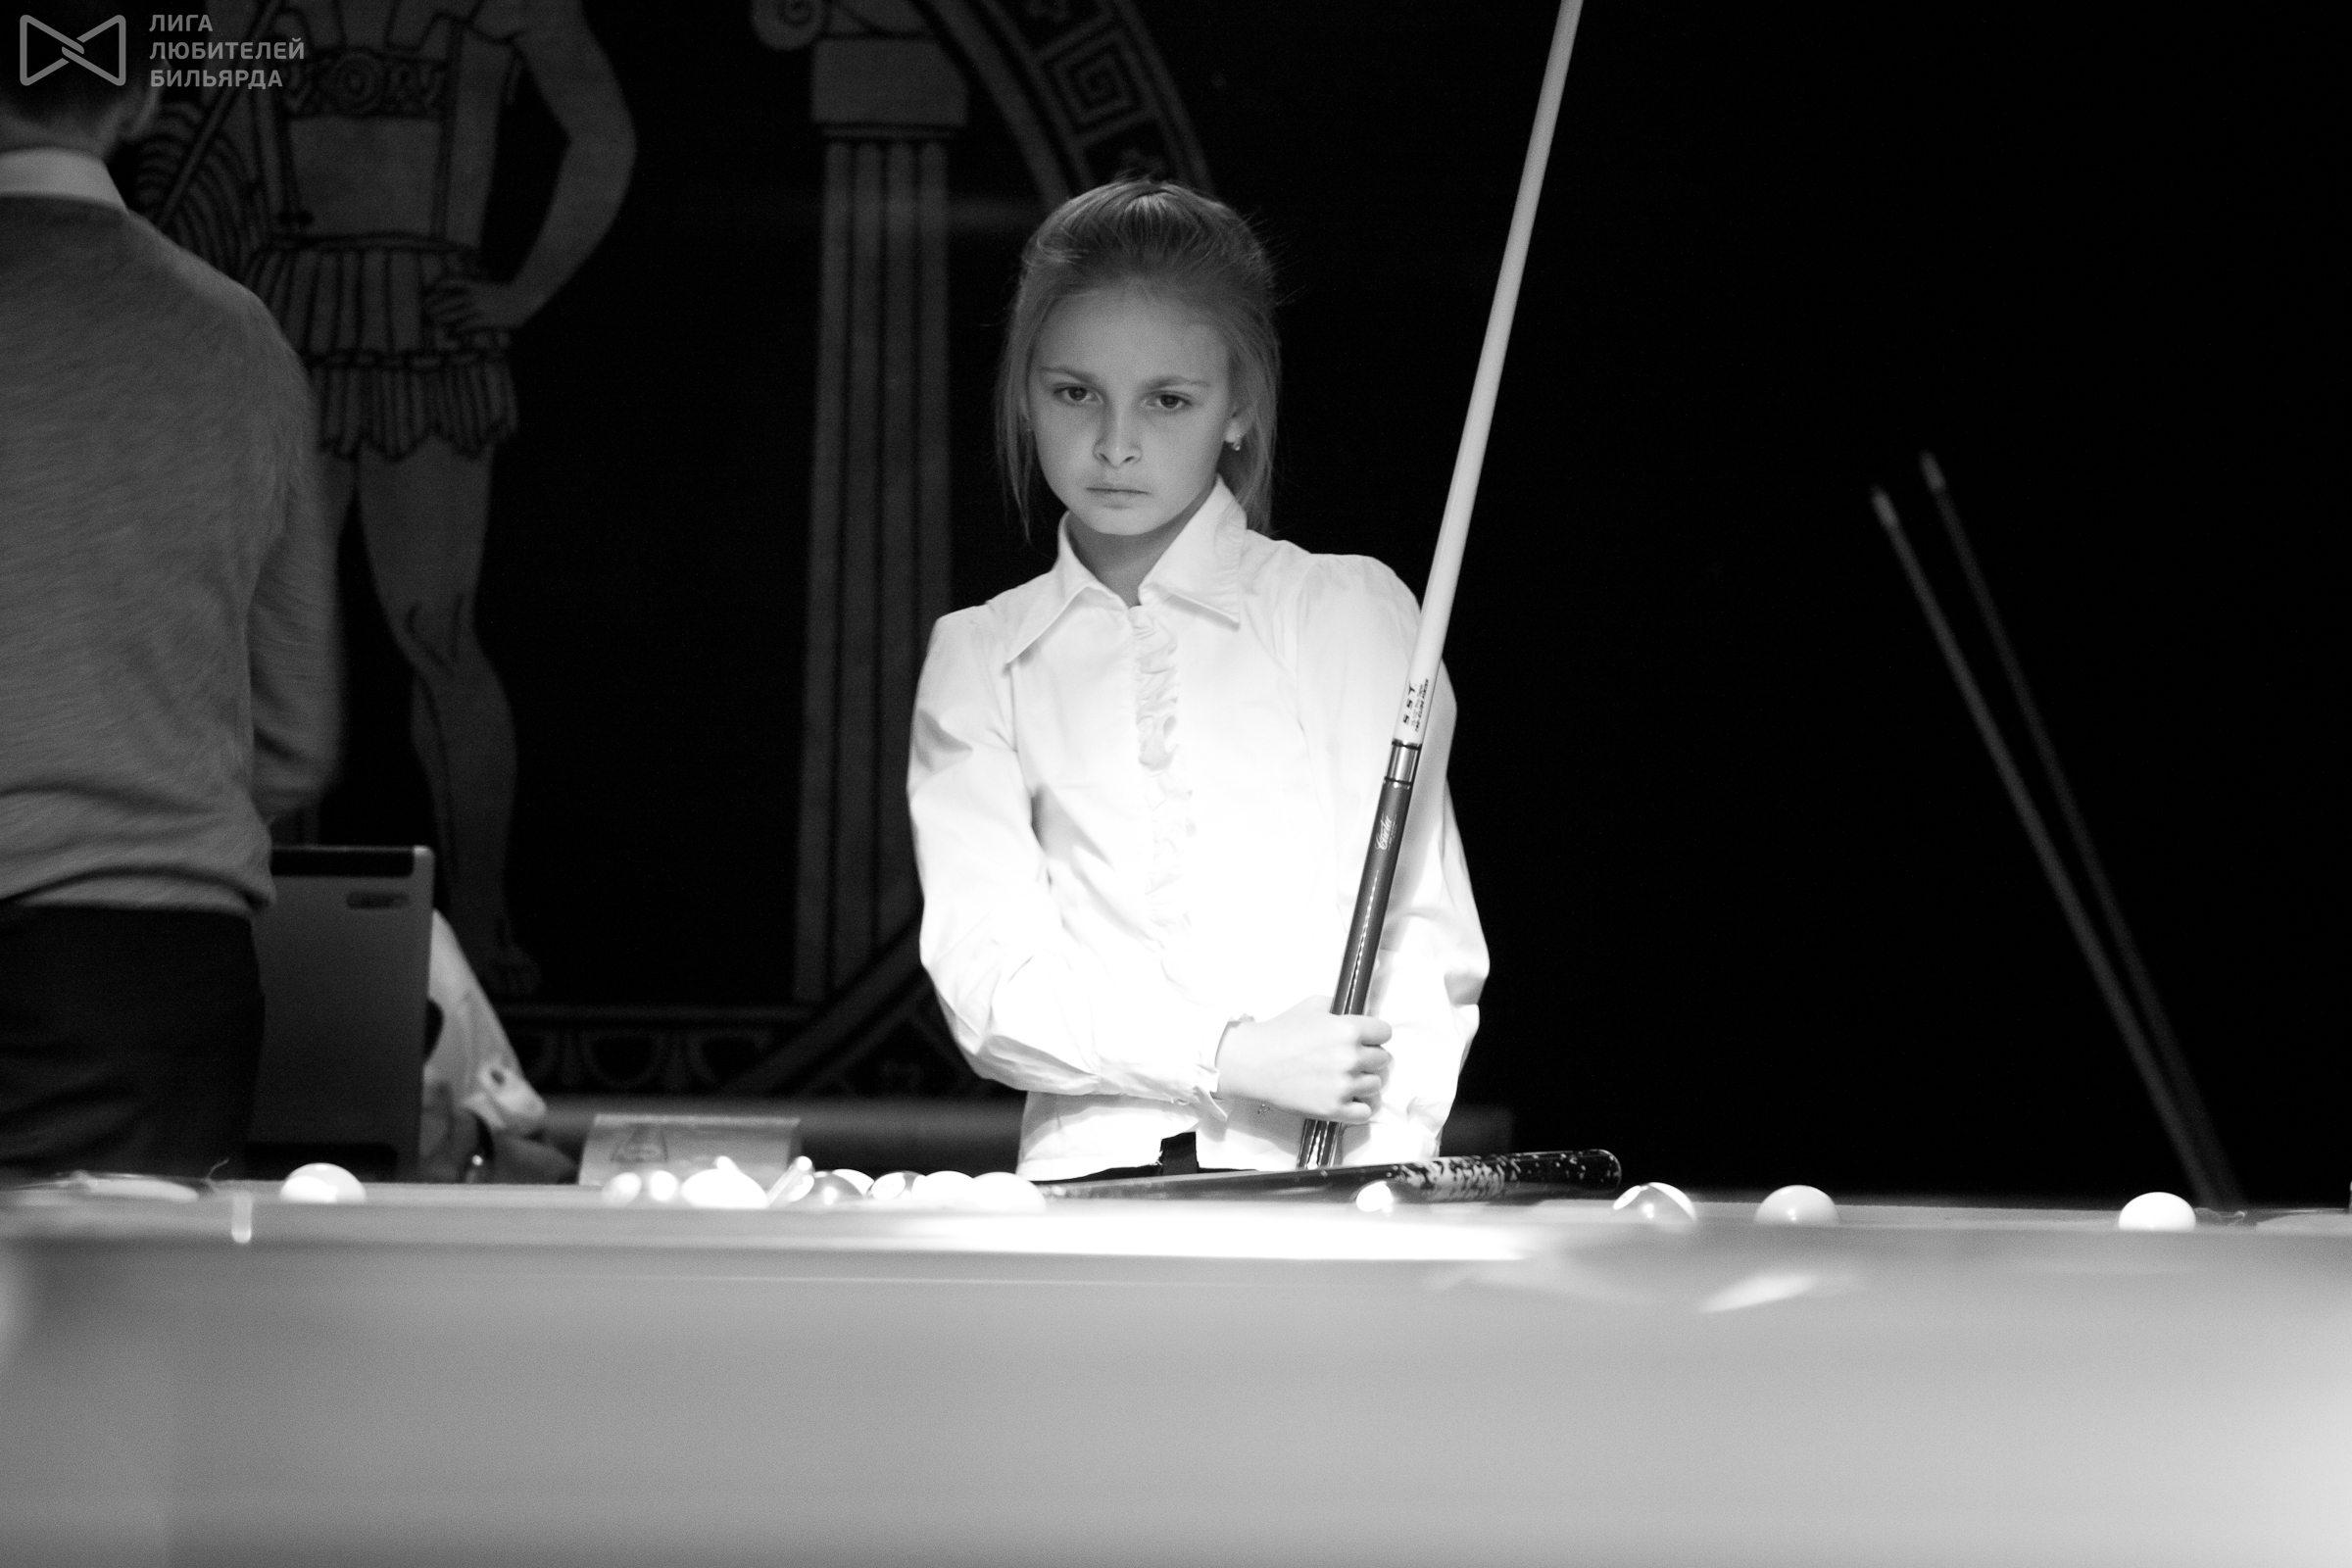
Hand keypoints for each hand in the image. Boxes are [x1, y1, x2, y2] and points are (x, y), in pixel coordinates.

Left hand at [423, 278, 539, 334]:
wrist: (524, 299)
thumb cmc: (509, 295)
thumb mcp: (492, 289)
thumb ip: (479, 290)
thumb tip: (467, 295)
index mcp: (477, 286)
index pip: (454, 282)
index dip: (442, 284)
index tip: (433, 288)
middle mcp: (475, 296)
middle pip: (451, 300)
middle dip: (437, 305)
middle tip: (427, 309)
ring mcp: (480, 308)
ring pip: (457, 313)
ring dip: (444, 317)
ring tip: (435, 320)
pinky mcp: (486, 319)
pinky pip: (468, 324)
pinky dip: (459, 328)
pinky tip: (453, 332)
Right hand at [1215, 996, 1392, 1122]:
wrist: (1254, 1062)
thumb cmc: (1280, 1032)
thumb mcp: (1312, 1005)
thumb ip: (1339, 1007)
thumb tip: (1359, 1012)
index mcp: (1348, 1029)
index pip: (1385, 1033)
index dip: (1375, 1034)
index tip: (1366, 1039)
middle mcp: (1350, 1058)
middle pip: (1383, 1059)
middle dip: (1370, 1057)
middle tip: (1352, 1058)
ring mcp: (1343, 1086)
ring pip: (1376, 1085)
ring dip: (1364, 1081)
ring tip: (1346, 1078)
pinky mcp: (1334, 1109)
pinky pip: (1365, 1113)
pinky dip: (1359, 1107)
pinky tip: (1347, 1098)